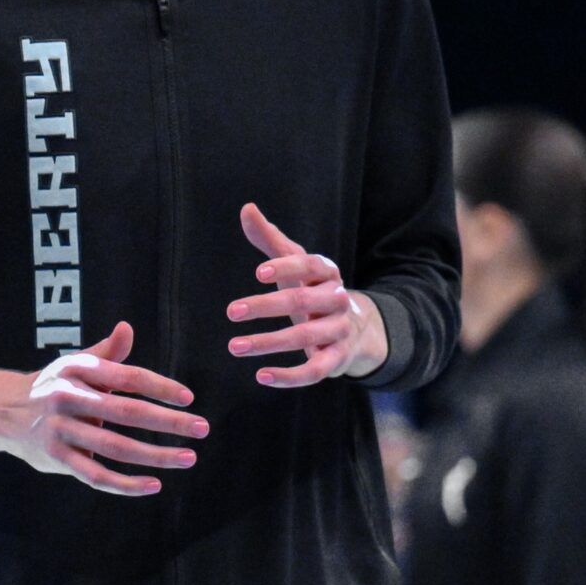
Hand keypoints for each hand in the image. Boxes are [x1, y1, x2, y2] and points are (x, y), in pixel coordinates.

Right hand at [0, 322, 206, 496]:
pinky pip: (96, 475)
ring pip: (116, 448)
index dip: (159, 387)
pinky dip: (125, 484)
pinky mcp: (57, 458)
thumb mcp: (76, 362)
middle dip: (168, 422)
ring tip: (187, 458)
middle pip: (126, 413)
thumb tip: (127, 328)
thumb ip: (108, 352)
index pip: (127, 378)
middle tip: (201, 429)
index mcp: (79, 370)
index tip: (188, 398)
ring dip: (155, 456)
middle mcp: (69, 398)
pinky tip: (153, 485)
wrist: (4, 410)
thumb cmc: (53, 384)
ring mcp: (62, 431)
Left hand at [226, 203, 387, 386]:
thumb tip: (247, 208)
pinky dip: (289, 376)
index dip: (286, 267)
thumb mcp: (295, 264)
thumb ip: (270, 239)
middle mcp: (338, 299)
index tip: (257, 272)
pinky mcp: (337, 360)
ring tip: (234, 346)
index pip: (310, 264)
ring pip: (305, 337)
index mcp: (327, 272)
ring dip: (268, 342)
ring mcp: (340, 331)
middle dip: (265, 307)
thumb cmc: (312, 289)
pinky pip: (315, 371)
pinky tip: (261, 375)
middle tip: (231, 311)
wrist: (355, 328)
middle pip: (303, 301)